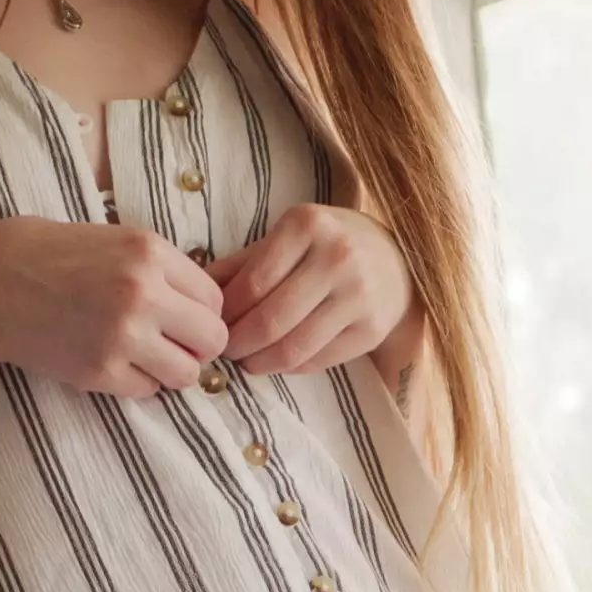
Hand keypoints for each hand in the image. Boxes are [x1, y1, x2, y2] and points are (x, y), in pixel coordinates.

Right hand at [0, 213, 231, 394]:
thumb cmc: (49, 255)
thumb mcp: (115, 239)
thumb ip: (161, 269)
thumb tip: (202, 307)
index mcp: (150, 253)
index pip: (214, 299)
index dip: (202, 312)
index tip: (183, 317)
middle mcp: (142, 294)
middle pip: (212, 339)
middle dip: (197, 345)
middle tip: (174, 343)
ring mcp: (122, 336)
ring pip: (186, 373)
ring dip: (171, 369)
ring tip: (146, 356)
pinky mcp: (99, 371)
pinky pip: (147, 390)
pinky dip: (137, 382)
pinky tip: (114, 362)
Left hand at [210, 202, 415, 377]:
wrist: (396, 261)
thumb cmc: (328, 246)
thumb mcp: (288, 237)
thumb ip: (242, 262)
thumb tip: (196, 291)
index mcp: (308, 224)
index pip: (252, 283)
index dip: (225, 313)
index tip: (213, 324)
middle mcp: (337, 256)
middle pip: (270, 319)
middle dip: (238, 343)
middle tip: (225, 350)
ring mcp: (359, 294)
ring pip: (292, 347)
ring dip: (259, 362)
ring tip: (246, 360)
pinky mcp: (371, 329)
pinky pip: (317, 360)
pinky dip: (289, 366)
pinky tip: (277, 359)